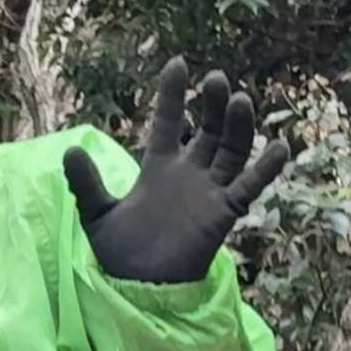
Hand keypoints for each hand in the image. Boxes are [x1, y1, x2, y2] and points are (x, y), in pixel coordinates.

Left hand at [63, 56, 292, 284]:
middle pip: (207, 129)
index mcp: (158, 166)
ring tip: (241, 100)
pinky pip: (249, 187)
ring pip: (230, 150)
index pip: (168, 121)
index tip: (179, 63)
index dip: (173, 94)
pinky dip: (266, 169)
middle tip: (216, 79)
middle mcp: (188, 172)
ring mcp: (208, 191)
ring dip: (238, 126)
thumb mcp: (96, 214)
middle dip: (212, 105)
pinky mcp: (223, 213)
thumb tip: (70, 150)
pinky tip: (280, 147)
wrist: (139, 287)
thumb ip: (87, 183)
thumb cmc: (120, 252)